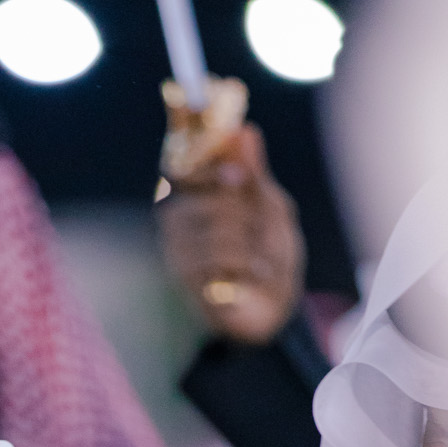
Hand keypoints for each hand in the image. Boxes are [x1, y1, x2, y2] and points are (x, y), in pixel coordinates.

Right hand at [158, 124, 305, 343]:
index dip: (210, 156)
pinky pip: (220, 256)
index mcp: (192, 197)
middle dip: (249, 208)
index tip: (239, 171)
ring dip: (252, 241)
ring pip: (220, 223)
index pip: (186, 161)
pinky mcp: (184, 280)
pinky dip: (249, 265)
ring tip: (258, 260)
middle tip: (259, 230)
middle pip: (213, 190)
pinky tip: (253, 277)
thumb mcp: (271, 210)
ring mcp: (176, 251)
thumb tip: (244, 131)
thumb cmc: (268, 260)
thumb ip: (255, 174)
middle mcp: (175, 221)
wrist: (272, 315)